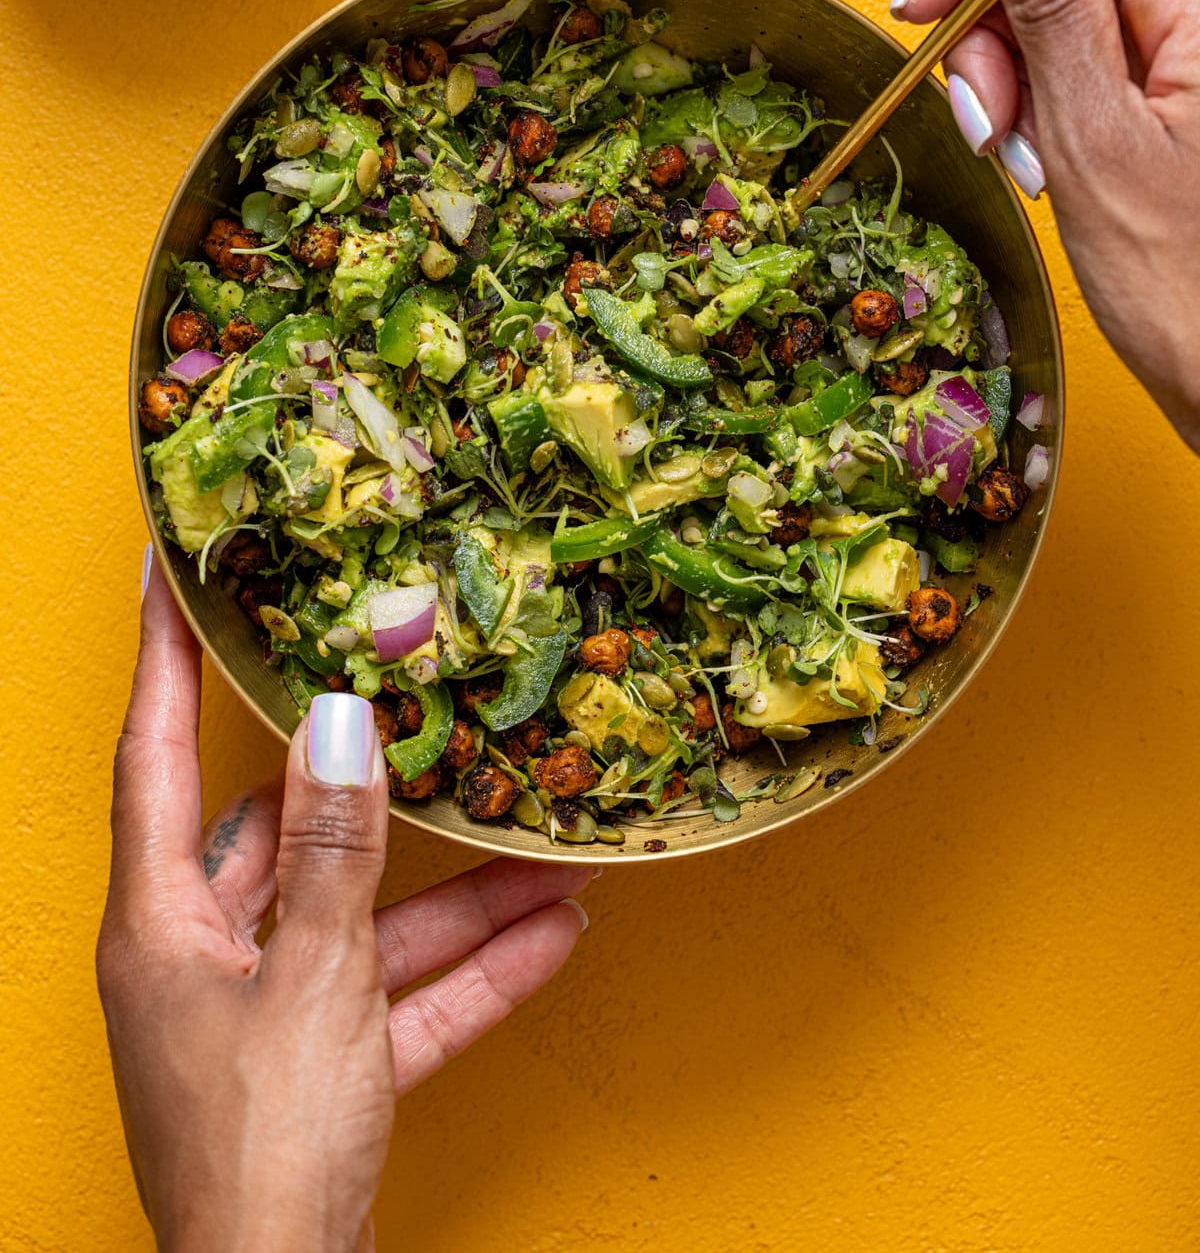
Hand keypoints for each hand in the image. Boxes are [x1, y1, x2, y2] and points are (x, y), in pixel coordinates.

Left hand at [97, 559, 592, 1252]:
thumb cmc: (263, 1157)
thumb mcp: (316, 985)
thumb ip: (334, 853)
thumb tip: (337, 722)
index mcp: (161, 924)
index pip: (156, 755)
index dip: (166, 657)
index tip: (175, 574)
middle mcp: (201, 959)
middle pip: (281, 838)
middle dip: (371, 789)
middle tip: (411, 698)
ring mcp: (259, 1018)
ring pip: (362, 923)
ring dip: (455, 894)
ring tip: (546, 844)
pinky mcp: (315, 1073)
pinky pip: (397, 1000)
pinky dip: (466, 974)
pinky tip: (550, 935)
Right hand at [891, 0, 1199, 452]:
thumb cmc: (1195, 295)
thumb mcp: (1094, 138)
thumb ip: (1046, 1)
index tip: (921, 7)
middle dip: (999, 34)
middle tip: (987, 121)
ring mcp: (1189, 63)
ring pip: (1065, 20)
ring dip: (1016, 85)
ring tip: (1024, 163)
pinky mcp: (1172, 104)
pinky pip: (1085, 72)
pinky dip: (1043, 115)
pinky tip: (1043, 167)